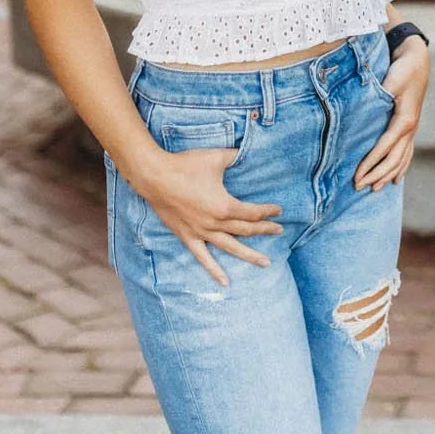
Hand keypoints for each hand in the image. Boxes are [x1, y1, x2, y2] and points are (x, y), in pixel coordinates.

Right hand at [127, 148, 281, 286]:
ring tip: (265, 262)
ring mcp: (201, 232)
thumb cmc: (186, 165)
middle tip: (279, 231)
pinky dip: (214, 270)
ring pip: (230, 247)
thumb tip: (249, 151)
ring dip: (249, 255)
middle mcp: (215, 223)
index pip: (253, 213)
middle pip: (246, 230)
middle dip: (265, 230)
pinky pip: (203, 257)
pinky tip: (225, 282)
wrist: (155, 176)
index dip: (268, 212)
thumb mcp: (216, 158)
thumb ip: (236, 156)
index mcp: (225, 206)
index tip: (279, 211)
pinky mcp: (187, 236)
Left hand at [355, 35, 427, 190]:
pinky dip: (401, 167)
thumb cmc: (403, 70)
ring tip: (374, 189)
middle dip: (376, 175)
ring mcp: (413, 130)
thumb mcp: (390, 81)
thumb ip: (378, 96)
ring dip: (387, 175)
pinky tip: (395, 178)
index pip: (385, 148)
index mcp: (404, 120)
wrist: (418, 61)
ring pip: (401, 159)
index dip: (371, 164)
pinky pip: (407, 153)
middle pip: (393, 160)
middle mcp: (410, 129)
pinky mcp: (411, 127)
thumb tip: (361, 110)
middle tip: (358, 187)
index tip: (357, 176)